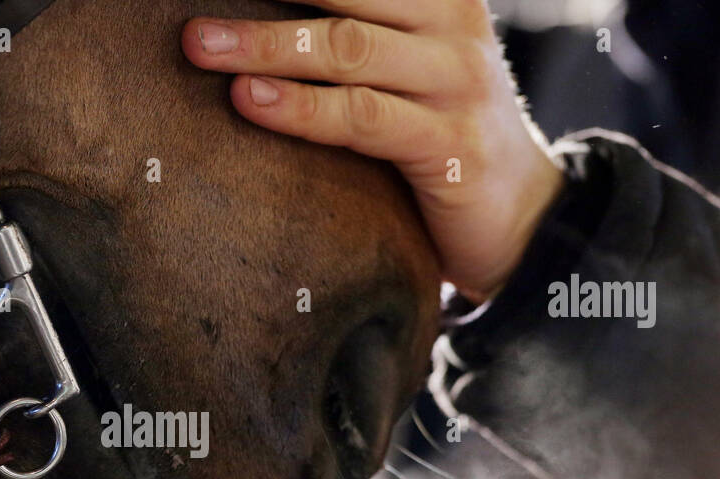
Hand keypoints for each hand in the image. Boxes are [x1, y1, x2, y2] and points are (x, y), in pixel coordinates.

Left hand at [182, 0, 565, 301]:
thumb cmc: (442, 134)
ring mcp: (454, 81)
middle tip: (192, 7)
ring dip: (264, 44)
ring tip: (200, 46)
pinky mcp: (450, 145)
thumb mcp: (404, 68)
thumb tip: (256, 27)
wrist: (527, 216)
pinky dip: (302, 108)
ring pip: (347, 49)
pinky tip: (251, 100)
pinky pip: (363, 117)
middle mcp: (449, 23)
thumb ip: (354, 35)